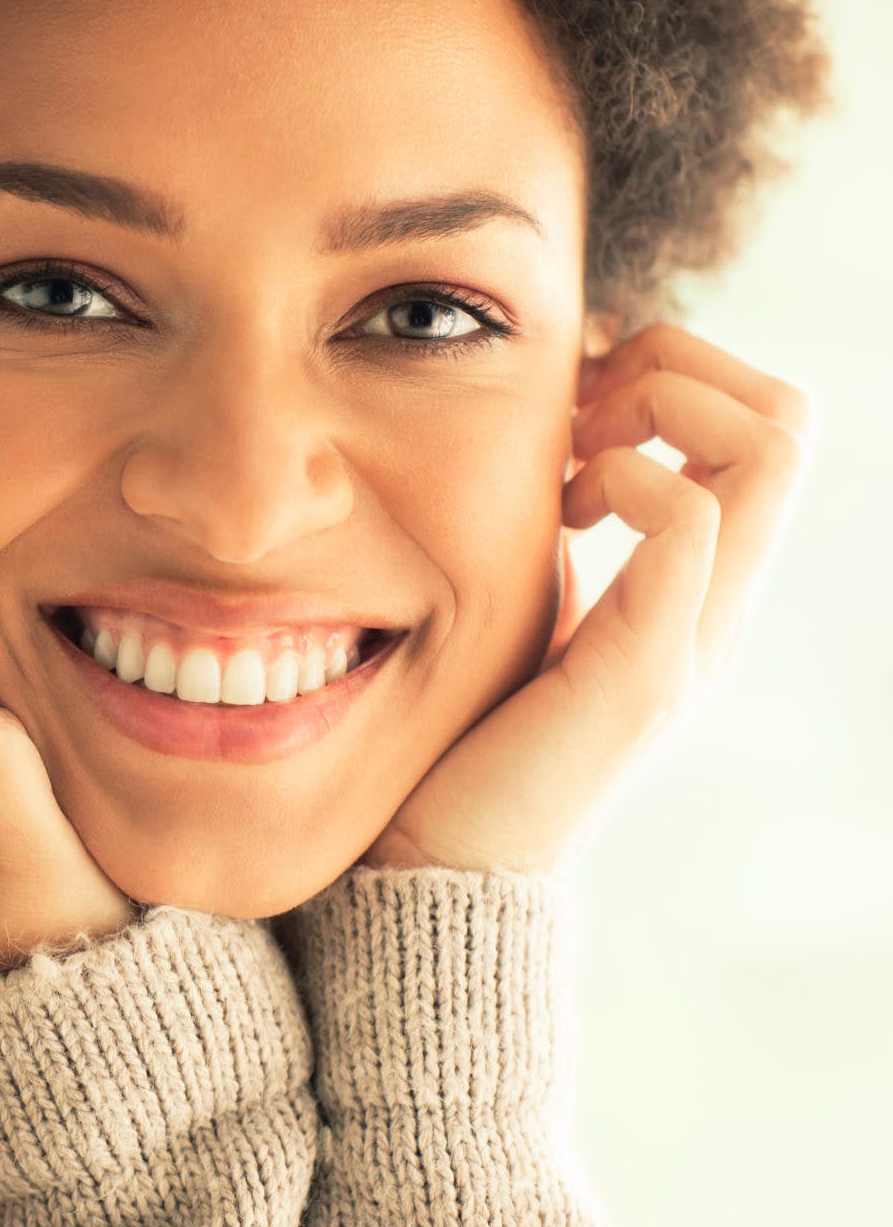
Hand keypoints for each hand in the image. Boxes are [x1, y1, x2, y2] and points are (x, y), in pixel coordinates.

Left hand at [361, 322, 814, 873]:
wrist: (439, 861)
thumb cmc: (461, 728)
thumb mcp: (526, 597)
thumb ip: (560, 530)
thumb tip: (553, 424)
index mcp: (693, 584)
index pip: (767, 422)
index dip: (677, 371)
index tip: (576, 405)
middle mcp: (717, 603)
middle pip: (787, 413)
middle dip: (678, 365)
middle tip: (578, 414)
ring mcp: (693, 635)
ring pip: (771, 443)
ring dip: (660, 405)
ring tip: (575, 457)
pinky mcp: (644, 669)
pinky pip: (689, 518)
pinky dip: (627, 473)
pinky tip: (567, 508)